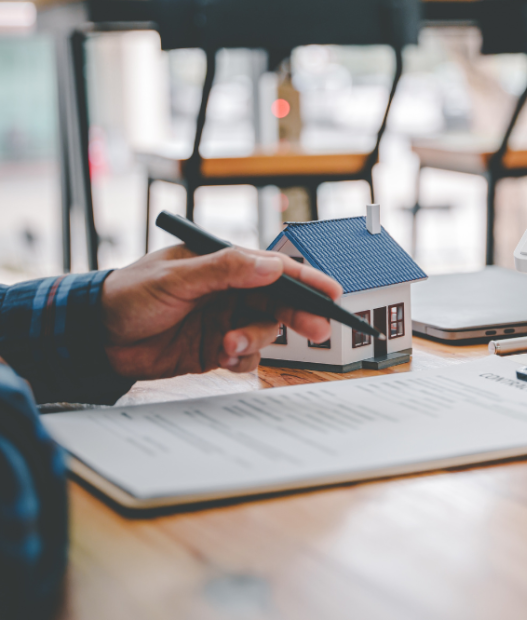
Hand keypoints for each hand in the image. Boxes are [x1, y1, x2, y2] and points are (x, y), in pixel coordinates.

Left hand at [100, 245, 342, 378]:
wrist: (94, 339)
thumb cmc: (128, 295)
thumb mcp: (176, 278)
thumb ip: (224, 270)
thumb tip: (270, 265)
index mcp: (223, 264)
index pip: (274, 269)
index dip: (308, 280)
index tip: (333, 293)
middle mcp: (230, 291)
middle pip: (279, 302)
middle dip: (299, 316)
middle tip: (317, 330)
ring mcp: (225, 320)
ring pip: (264, 331)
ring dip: (255, 341)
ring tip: (229, 348)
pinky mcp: (216, 349)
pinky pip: (246, 356)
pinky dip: (242, 360)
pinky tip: (223, 359)